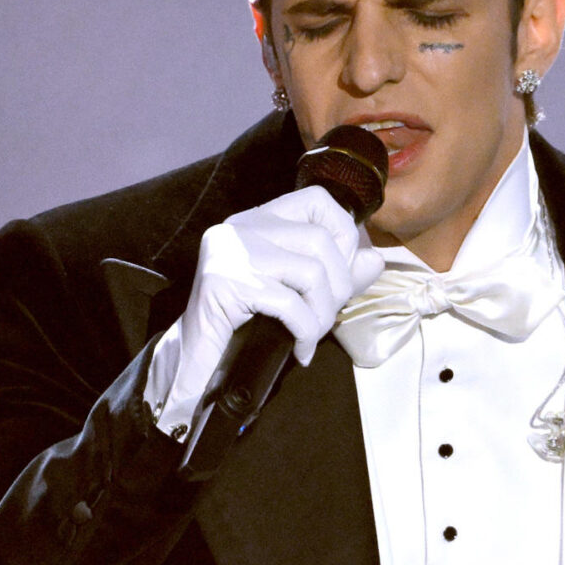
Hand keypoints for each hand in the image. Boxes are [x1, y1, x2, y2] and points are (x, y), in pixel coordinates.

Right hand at [161, 186, 386, 408]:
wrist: (189, 364)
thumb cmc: (243, 328)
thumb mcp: (296, 295)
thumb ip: (335, 275)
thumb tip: (375, 259)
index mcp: (257, 221)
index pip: (317, 199)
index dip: (343, 234)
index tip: (341, 274)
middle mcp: (241, 227)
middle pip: (321, 240)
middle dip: (338, 287)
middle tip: (324, 319)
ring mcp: (230, 252)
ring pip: (312, 272)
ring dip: (322, 314)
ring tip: (310, 336)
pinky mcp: (224, 283)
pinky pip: (290, 303)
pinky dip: (305, 331)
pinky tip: (299, 350)